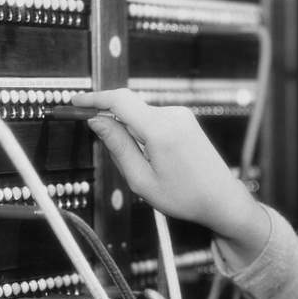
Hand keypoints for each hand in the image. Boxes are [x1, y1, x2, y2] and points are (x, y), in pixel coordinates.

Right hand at [70, 89, 266, 249]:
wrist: (222, 199)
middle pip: (128, 107)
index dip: (93, 99)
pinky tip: (157, 159)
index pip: (118, 100)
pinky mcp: (186, 119)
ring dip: (132, 133)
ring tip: (148, 166)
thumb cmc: (187, 196)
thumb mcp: (142, 180)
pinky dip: (145, 133)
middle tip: (107, 147)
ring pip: (141, 115)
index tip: (75, 102)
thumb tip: (97, 121)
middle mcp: (173, 116)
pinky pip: (154, 119)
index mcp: (161, 130)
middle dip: (112, 123)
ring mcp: (182, 115)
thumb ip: (117, 146)